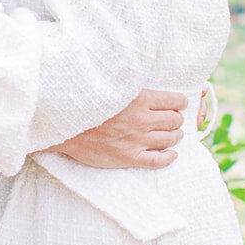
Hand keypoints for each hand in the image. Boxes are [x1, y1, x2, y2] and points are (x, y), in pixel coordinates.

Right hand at [54, 89, 187, 168]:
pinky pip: (157, 161)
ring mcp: (136, 140)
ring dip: (175, 136)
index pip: (174, 100)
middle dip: (177, 118)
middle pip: (174, 120)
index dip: (179, 102)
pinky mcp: (128, 157)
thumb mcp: (111, 86)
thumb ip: (131, 85)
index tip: (178, 103)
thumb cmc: (86, 103)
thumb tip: (148, 83)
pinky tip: (171, 154)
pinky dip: (168, 158)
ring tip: (174, 134)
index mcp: (138, 98)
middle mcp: (140, 119)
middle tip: (173, 118)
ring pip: (170, 139)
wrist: (64, 126)